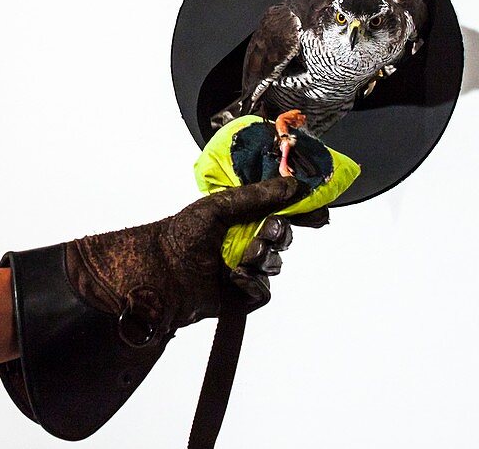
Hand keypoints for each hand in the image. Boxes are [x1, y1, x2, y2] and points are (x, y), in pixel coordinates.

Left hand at [64, 177, 306, 346]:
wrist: (161, 273)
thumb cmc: (181, 235)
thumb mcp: (219, 206)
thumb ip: (257, 196)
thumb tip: (293, 184)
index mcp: (238, 216)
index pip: (278, 210)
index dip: (299, 210)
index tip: (317, 210)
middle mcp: (243, 240)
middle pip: (283, 236)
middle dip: (279, 233)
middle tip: (267, 230)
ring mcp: (244, 268)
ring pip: (275, 263)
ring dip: (262, 257)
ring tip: (241, 256)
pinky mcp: (242, 294)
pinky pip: (263, 289)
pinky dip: (250, 281)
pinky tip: (231, 277)